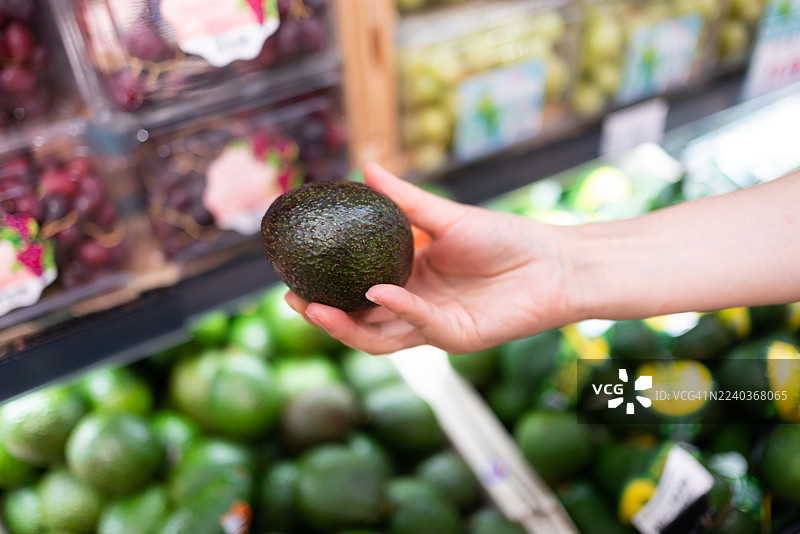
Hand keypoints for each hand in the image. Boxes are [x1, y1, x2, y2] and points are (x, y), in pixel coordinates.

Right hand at [285, 163, 581, 354]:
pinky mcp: (457, 338)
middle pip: (360, 320)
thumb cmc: (505, 238)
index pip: (356, 290)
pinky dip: (399, 309)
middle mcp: (415, 306)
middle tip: (293, 299)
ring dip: (347, 326)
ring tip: (315, 309)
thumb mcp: (446, 216)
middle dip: (324, 316)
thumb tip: (366, 165)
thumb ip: (405, 200)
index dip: (324, 287)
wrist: (554, 262)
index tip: (292, 272)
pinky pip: (421, 326)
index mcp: (408, 278)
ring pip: (381, 337)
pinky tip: (379, 292)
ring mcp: (434, 326)